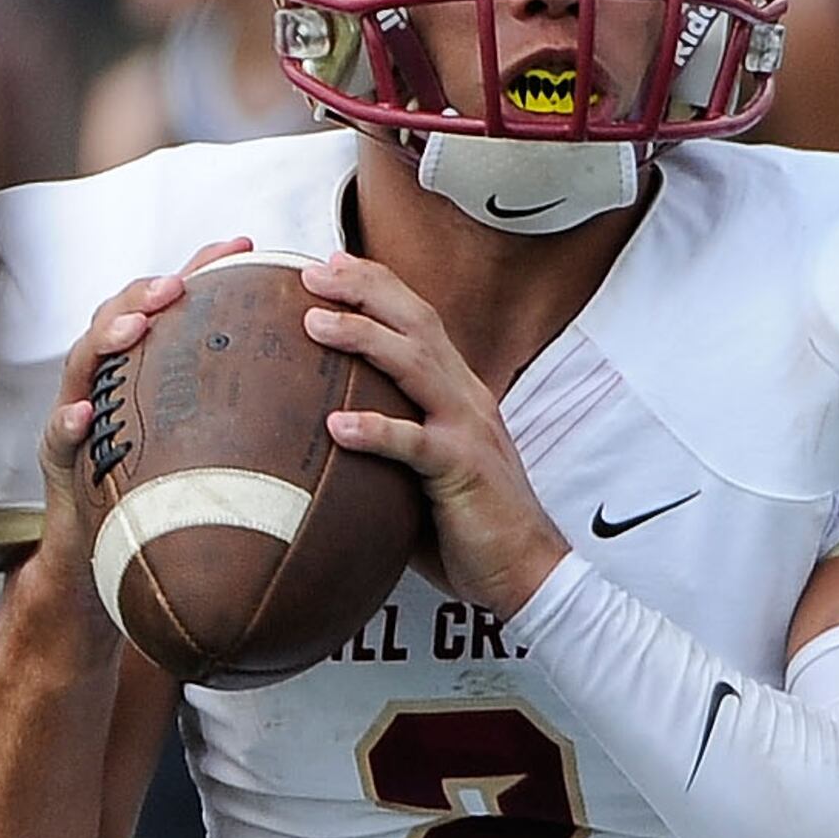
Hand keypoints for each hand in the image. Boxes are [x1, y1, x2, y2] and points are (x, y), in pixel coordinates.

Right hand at [27, 240, 255, 639]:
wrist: (103, 559)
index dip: (201, 267)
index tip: (242, 244)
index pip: (168, 303)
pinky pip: (57, 437)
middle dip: (145, 292)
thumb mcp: (208, 446)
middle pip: (117, 314)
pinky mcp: (57, 459)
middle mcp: (104, 380)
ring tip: (135, 328)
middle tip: (177, 285)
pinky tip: (84, 414)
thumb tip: (329, 392)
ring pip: (81, 362)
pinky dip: (68, 422)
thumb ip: (243, 410)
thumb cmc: (162, 499)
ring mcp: (74, 414)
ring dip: (107, 338)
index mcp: (143, 366)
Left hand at [297, 253, 567, 619]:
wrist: (526, 570)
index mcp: (457, 391)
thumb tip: (323, 437)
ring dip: (363, 339)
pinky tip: (336, 426)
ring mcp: (467, 429)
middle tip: (311, 274)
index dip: (377, 288)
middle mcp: (465, 396)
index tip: (329, 267)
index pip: (418, 321)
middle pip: (416, 323)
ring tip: (314, 324)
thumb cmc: (467, 525)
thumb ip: (387, 443)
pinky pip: (415, 444)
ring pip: (415, 366)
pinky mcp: (463, 471)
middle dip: (364, 291)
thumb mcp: (423, 470)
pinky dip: (376, 432)